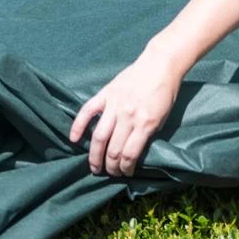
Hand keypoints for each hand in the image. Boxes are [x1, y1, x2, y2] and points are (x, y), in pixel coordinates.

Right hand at [68, 42, 182, 176]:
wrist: (160, 65)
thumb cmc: (165, 94)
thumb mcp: (162, 119)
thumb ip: (147, 134)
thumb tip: (133, 152)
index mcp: (145, 124)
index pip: (130, 155)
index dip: (126, 169)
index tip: (126, 174)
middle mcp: (127, 116)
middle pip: (113, 150)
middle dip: (111, 167)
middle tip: (109, 173)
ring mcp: (114, 105)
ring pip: (99, 136)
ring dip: (95, 155)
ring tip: (94, 166)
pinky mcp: (105, 94)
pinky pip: (87, 111)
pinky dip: (78, 126)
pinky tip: (73, 139)